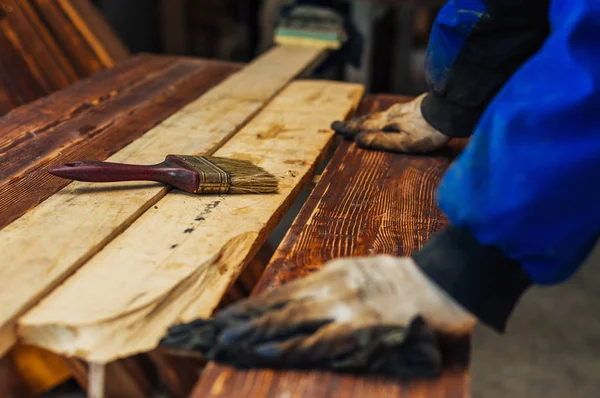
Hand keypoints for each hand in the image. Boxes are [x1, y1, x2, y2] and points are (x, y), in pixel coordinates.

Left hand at [162, 256, 474, 375]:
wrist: (443, 281)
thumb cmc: (403, 281)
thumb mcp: (360, 273)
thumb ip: (329, 287)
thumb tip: (297, 303)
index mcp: (331, 273)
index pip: (280, 292)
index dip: (250, 306)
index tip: (223, 317)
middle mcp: (331, 285)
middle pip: (277, 304)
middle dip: (241, 320)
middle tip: (209, 331)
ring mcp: (345, 304)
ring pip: (289, 319)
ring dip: (254, 332)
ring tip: (225, 341)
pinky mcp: (361, 324)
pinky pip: (318, 339)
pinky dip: (289, 346)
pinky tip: (265, 351)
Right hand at [332, 94, 448, 152]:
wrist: (450, 112)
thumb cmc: (428, 132)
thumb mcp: (403, 142)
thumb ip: (380, 141)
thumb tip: (357, 140)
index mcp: (387, 124)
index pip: (363, 127)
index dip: (349, 128)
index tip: (335, 127)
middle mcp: (392, 115)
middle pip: (369, 119)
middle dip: (353, 123)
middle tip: (339, 124)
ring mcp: (403, 110)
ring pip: (379, 115)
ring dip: (366, 119)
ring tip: (359, 121)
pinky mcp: (415, 108)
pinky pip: (391, 112)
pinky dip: (381, 115)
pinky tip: (386, 115)